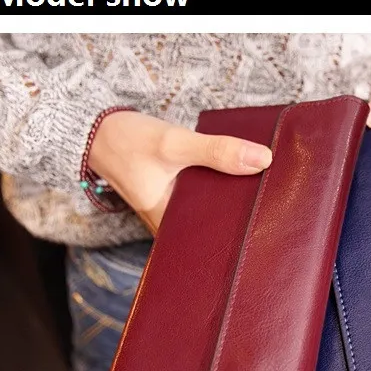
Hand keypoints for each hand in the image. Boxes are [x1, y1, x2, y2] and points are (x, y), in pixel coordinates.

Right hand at [89, 111, 271, 233]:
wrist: (94, 130)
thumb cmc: (127, 140)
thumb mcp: (174, 144)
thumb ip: (217, 151)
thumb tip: (263, 160)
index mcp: (167, 223)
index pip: (212, 240)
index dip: (241, 235)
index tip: (270, 228)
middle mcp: (169, 223)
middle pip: (213, 226)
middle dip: (240, 219)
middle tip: (275, 210)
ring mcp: (170, 210)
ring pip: (208, 212)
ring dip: (229, 202)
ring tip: (265, 196)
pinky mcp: (173, 196)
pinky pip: (202, 200)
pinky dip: (217, 190)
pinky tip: (240, 180)